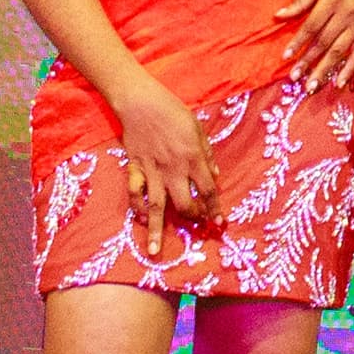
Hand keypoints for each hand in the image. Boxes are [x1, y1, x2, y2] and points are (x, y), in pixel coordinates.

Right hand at [117, 77, 218, 239]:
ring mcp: (152, 171)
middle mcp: (173, 169)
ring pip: (156, 206)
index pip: (208, 190)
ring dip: (156, 230)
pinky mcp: (134, 168)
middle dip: (191, 219)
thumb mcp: (197, 128)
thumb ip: (207, 153)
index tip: (219, 223)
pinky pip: (135, 193)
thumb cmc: (172, 111)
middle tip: (195, 227)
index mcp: (193, 158)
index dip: (214, 209)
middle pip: (184, 203)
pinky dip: (136, 208)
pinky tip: (139, 220)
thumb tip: (215, 175)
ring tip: (154, 252)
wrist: (141, 102)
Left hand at [285, 0, 353, 89]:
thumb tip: (279, 15)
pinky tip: (339, 83)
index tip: (286, 56)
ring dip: (325, 70)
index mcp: (332, 0)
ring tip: (312, 86)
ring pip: (339, 51)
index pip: (312, 25)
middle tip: (294, 77)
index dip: (298, 41)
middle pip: (324, 42)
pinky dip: (350, 69)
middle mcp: (346, 15)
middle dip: (308, 61)